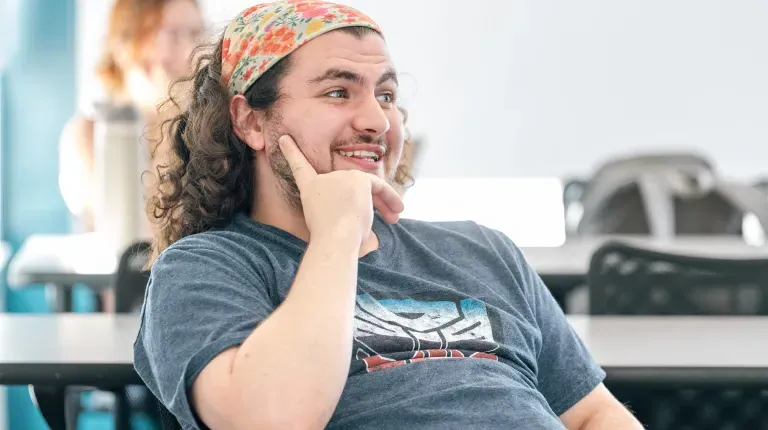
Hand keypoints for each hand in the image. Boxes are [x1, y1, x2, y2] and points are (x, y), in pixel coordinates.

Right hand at [279, 135, 403, 243]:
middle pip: (352, 188)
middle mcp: (325, 179)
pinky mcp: (359, 180)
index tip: (284, 138)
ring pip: (369, 190)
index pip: (299, 167)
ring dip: (385, 204)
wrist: (334, 239)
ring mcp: (341, 177)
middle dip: (371, 203)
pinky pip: (380, 188)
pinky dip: (392, 197)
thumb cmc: (330, 243)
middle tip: (389, 220)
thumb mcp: (331, 228)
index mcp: (310, 189)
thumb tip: (368, 239)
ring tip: (394, 220)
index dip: (291, 152)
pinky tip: (400, 208)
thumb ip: (345, 222)